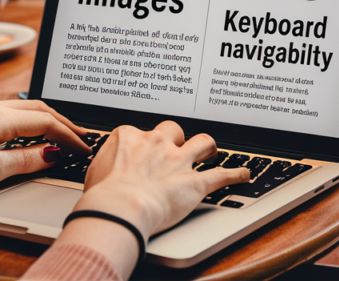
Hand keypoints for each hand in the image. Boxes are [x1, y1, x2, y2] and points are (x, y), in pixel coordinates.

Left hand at [0, 99, 90, 201]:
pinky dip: (30, 120)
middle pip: (40, 109)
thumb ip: (27, 160)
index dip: (69, 136)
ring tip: (62, 135)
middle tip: (81, 138)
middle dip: (64, 123)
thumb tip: (52, 154)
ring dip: (47, 120)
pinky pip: (11, 112)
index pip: (47, 122)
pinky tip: (32, 132)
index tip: (83, 148)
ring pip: (25, 108)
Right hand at [76, 121, 250, 236]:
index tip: (144, 152)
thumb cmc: (104, 194)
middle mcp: (158, 144)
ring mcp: (179, 161)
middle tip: (178, 148)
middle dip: (178, 138)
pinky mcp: (195, 183)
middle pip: (174, 129)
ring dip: (207, 147)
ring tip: (210, 151)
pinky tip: (244, 174)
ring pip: (202, 142)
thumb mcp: (94, 170)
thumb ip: (106, 161)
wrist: (120, 208)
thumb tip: (106, 166)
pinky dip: (236, 175)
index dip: (145, 144)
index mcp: (131, 137)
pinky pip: (223, 175)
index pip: (142, 132)